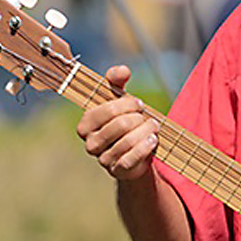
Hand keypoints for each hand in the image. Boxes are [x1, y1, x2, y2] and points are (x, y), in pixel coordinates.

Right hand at [76, 65, 159, 180]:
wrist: (136, 152)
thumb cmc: (125, 121)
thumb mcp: (119, 99)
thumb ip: (116, 80)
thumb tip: (122, 70)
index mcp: (86, 124)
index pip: (107, 110)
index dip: (127, 104)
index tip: (139, 104)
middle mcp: (90, 143)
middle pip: (120, 124)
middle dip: (139, 118)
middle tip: (148, 118)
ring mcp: (102, 159)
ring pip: (128, 141)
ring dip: (146, 131)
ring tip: (154, 128)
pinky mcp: (116, 170)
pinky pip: (131, 158)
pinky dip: (145, 147)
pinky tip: (153, 140)